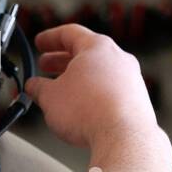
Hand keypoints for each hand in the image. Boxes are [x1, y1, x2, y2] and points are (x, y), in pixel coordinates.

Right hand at [23, 24, 157, 149]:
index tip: (41, 43)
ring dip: (79, 79)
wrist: (123, 138)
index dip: (50, 38)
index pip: (69, 33)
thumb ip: (38, 88)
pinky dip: (94, 94)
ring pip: (100, 73)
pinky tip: (82, 108)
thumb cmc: (91, 112)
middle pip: (86, 53)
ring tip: (62, 92)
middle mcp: (118, 59)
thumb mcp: (50, 97)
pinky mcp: (137, 100)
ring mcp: (131, 79)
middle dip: (62, 60)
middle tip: (46, 66)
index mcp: (97, 47)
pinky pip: (112, 90)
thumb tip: (33, 87)